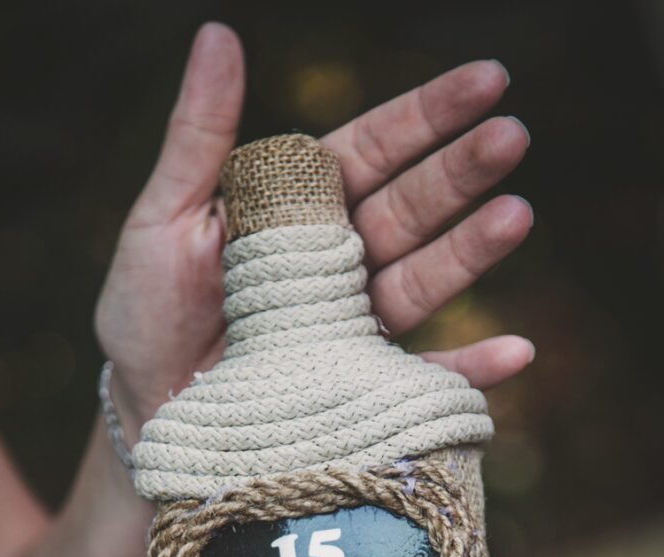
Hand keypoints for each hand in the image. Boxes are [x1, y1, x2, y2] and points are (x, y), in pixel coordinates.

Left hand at [94, 22, 533, 441]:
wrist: (148, 413)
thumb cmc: (146, 316)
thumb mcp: (161, 220)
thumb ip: (198, 138)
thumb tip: (217, 32)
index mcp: (297, 209)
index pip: (373, 150)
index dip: (427, 116)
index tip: (488, 80)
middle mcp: (336, 262)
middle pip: (409, 207)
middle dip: (460, 172)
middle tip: (511, 137)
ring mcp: (353, 326)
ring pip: (422, 281)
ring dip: (471, 252)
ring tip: (516, 216)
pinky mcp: (358, 388)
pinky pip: (420, 379)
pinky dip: (469, 370)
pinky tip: (517, 353)